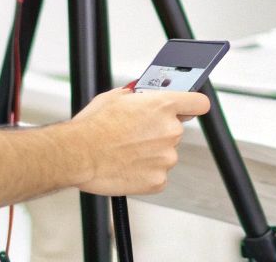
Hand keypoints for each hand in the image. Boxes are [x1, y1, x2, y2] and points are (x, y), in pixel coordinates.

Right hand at [67, 87, 209, 196]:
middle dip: (158, 132)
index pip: (198, 103)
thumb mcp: (115, 97)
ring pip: (165, 153)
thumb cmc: (92, 126)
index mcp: (163, 106)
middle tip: (135, 134)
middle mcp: (170, 131)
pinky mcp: (158, 180)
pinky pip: (158, 174)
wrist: (77, 155)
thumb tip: (143, 95)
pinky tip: (128, 166)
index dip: (193, 105)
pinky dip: (146, 172)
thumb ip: (138, 96)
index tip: (189, 108)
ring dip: (151, 153)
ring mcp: (167, 157)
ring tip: (126, 151)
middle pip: (174, 130)